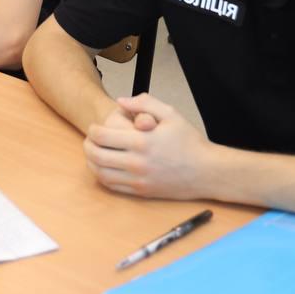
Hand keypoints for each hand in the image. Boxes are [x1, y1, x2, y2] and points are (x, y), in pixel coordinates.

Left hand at [83, 94, 214, 198]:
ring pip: (100, 173)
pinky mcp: (141, 192)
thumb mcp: (170, 113)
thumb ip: (144, 103)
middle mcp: (136, 163)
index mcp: (141, 141)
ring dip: (91, 162)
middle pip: (96, 155)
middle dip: (87, 145)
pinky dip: (102, 177)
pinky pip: (113, 186)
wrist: (207, 171)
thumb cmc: (189, 141)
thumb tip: (121, 101)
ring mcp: (138, 180)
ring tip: (94, 153)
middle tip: (90, 140)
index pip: (101, 136)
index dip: (92, 130)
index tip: (95, 127)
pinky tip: (105, 167)